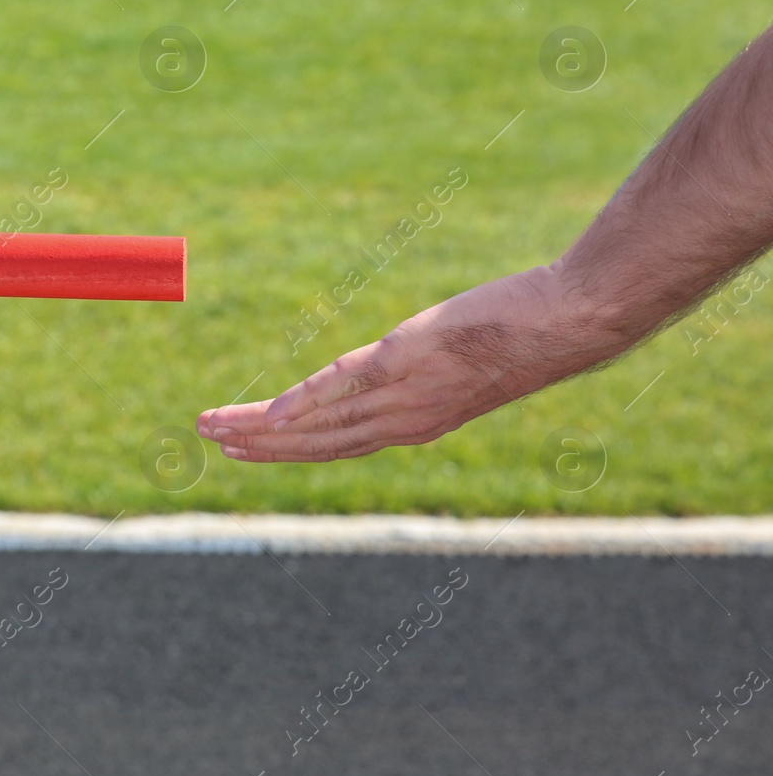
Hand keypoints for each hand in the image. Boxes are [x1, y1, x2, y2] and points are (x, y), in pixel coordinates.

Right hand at [196, 265, 612, 461]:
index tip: (248, 449)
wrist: (564, 324)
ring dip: (260, 431)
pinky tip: (266, 410)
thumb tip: (416, 357)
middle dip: (259, 447)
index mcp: (417, 423)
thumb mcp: (469, 359)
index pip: (338, 445)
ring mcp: (401, 393)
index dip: (289, 451)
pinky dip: (299, 405)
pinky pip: (339, 389)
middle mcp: (404, 421)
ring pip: (318, 425)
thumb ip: (430, 367)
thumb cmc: (524, 332)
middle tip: (211, 444)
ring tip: (213, 428)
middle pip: (316, 444)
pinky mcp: (403, 359)